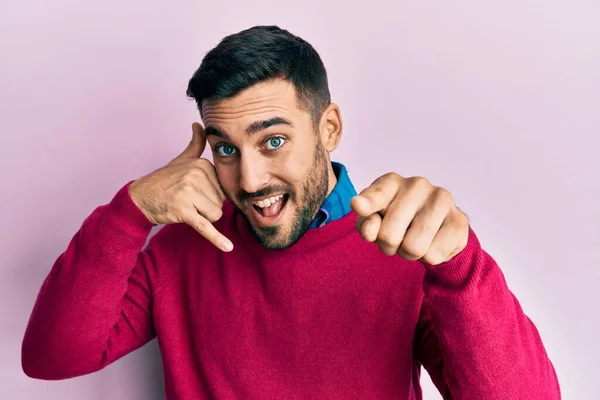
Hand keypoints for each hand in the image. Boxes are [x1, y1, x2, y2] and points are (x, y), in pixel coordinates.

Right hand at [129, 123, 232, 251]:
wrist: (140, 198)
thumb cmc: (164, 181)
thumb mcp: (181, 160)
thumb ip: (195, 144)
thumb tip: (199, 124)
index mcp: (202, 165)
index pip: (222, 189)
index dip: (210, 195)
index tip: (194, 191)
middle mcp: (196, 176)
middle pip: (220, 203)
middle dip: (207, 208)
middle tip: (187, 201)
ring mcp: (189, 193)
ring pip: (215, 215)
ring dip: (203, 218)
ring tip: (185, 208)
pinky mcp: (184, 211)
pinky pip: (205, 227)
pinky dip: (217, 239)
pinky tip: (228, 248)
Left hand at [350, 173, 468, 264]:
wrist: (437, 227)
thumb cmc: (398, 221)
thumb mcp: (374, 221)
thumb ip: (365, 223)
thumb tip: (368, 224)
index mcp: (391, 182)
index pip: (376, 195)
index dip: (366, 204)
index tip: (358, 206)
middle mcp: (417, 184)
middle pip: (389, 235)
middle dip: (388, 246)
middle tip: (396, 239)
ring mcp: (441, 200)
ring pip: (413, 248)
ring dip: (408, 253)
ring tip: (412, 240)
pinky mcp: (459, 220)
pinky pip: (433, 255)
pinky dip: (429, 257)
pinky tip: (432, 242)